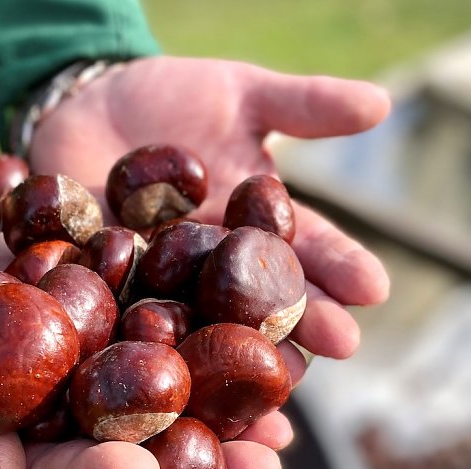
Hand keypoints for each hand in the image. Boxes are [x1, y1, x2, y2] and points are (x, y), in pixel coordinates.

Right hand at [0, 234, 291, 468]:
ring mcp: (117, 353)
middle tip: (267, 458)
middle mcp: (92, 407)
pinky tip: (267, 312)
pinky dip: (220, 314)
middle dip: (211, 451)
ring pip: (181, 382)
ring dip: (234, 392)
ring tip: (290, 399)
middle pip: (153, 440)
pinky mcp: (133, 300)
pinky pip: (182, 310)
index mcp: (42, 443)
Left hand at [30, 55, 391, 468]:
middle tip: (345, 344)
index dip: (339, 266)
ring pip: (208, 318)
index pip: (305, 248)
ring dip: (242, 345)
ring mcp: (163, 280)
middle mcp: (216, 264)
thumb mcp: (243, 94)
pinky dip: (151, 336)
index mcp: (254, 224)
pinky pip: (128, 310)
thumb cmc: (171, 99)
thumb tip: (382, 102)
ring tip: (282, 373)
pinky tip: (178, 362)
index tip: (375, 288)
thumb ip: (305, 105)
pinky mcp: (107, 284)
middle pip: (264, 295)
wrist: (88, 102)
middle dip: (305, 318)